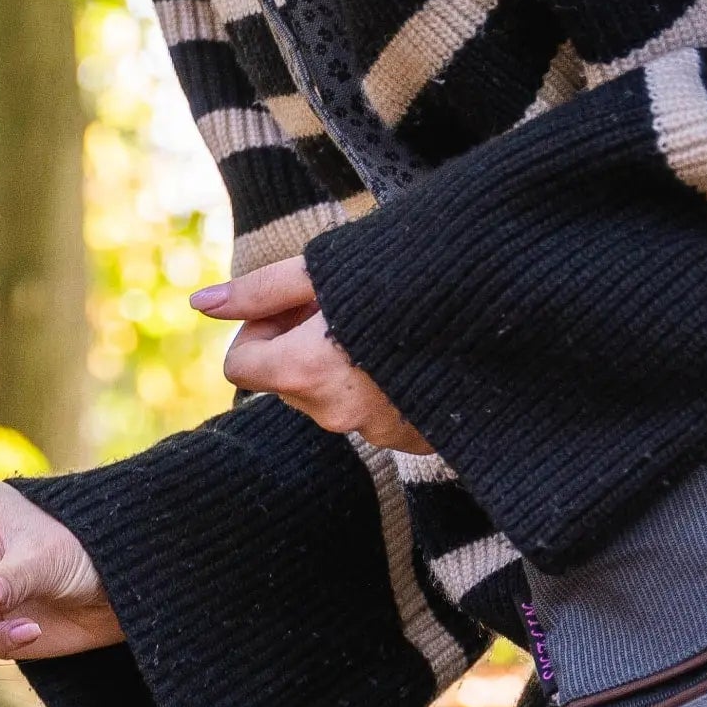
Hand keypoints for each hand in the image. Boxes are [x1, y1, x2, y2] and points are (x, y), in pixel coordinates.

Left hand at [193, 256, 432, 454]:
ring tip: (383, 320)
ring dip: (339, 362)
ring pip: (328, 397)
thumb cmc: (410, 271)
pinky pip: (373, 411)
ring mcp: (378, 432)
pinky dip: (379, 382)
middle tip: (345, 303)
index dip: (261, 327)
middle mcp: (336, 413)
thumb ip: (260, 290)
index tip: (300, 302)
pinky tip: (411, 345)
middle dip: (299, 344)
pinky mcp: (415, 439)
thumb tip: (199, 302)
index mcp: (306, 371)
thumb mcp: (326, 267)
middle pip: (283, 382)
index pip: (239, 365)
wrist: (507, 304)